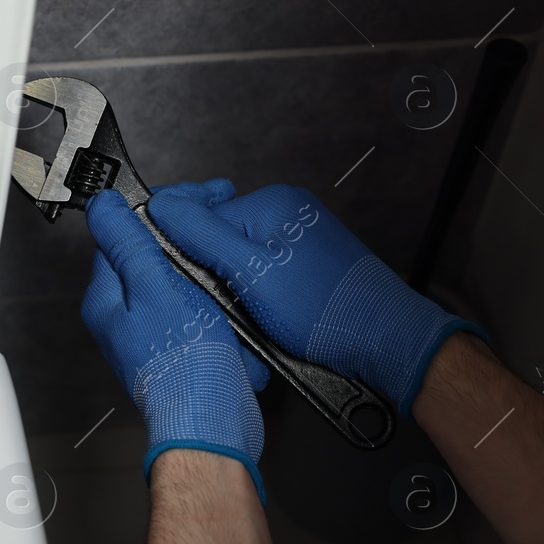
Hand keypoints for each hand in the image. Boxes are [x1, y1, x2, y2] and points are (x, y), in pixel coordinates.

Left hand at [82, 189, 268, 502]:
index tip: (191, 203)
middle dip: (187, 244)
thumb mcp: (155, 288)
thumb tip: (103, 206)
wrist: (213, 423)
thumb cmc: (183, 365)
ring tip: (228, 275)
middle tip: (216, 233)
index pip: (121, 235)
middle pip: (152, 257)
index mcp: (107, 299)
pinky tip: (234, 308)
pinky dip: (220, 307)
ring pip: (181, 284)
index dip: (157, 213)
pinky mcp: (183, 349)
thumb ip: (128, 244)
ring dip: (208, 277)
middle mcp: (124, 317)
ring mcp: (153, 334)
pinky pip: (202, 313)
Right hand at [146, 180, 483, 413]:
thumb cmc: (324, 310)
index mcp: (269, 203)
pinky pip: (263, 272)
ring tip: (255, 318)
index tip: (189, 286)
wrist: (383, 340)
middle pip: (219, 239)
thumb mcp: (249, 273)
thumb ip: (201, 235)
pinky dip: (258, 297)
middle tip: (228, 309)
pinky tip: (270, 318)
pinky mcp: (307, 261)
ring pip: (239, 261)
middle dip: (215, 276)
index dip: (187, 256)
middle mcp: (286, 211)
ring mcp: (299, 236)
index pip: (199, 218)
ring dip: (236, 291)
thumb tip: (160, 205)